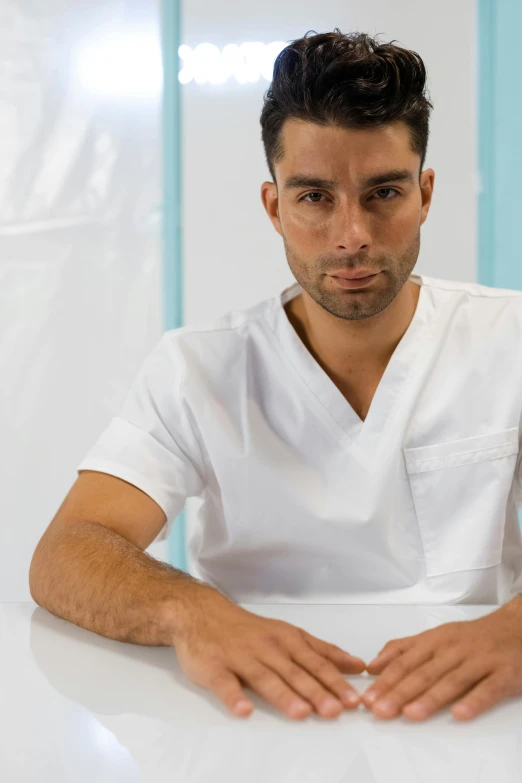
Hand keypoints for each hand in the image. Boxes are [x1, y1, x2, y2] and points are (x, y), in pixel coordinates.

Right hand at [174, 589, 365, 720]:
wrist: (203, 614)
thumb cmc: (249, 630)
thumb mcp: (289, 634)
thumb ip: (321, 651)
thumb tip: (357, 665)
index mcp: (287, 640)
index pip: (316, 662)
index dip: (335, 681)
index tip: (353, 699)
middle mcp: (267, 647)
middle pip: (295, 672)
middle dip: (316, 691)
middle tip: (335, 710)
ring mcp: (240, 657)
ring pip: (265, 677)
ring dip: (284, 695)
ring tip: (301, 713)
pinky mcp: (215, 667)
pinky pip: (225, 684)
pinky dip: (234, 697)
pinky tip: (244, 710)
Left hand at [361, 597, 521, 720]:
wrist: (515, 627)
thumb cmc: (471, 637)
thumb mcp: (435, 636)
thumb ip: (404, 649)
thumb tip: (373, 665)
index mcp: (436, 640)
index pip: (406, 661)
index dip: (386, 680)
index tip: (368, 698)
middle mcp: (454, 649)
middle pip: (424, 672)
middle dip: (400, 692)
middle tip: (380, 710)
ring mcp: (479, 661)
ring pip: (452, 680)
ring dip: (430, 698)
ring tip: (410, 714)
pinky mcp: (504, 674)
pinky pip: (487, 689)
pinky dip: (473, 701)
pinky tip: (458, 714)